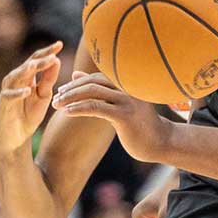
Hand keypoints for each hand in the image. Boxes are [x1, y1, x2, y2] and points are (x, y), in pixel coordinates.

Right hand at [0, 41, 62, 152]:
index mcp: (26, 76)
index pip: (36, 59)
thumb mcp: (43, 95)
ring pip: (16, 77)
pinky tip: (27, 90)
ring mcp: (8, 90)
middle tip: (53, 54)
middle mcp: (15, 79)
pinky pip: (10, 96)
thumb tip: (57, 60)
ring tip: (35, 66)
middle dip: (40, 60)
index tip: (60, 44)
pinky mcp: (4, 104)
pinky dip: (18, 93)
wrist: (17, 136)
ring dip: (25, 71)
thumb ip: (48, 79)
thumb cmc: (29, 114)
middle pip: (28, 65)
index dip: (47, 52)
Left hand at [52, 71, 173, 163]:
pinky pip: (97, 107)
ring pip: (92, 92)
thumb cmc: (140, 125)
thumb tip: (76, 74)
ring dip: (71, 97)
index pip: (96, 77)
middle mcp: (127, 88)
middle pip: (92, 82)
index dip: (77, 83)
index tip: (62, 91)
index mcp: (126, 84)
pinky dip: (79, 108)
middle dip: (71, 89)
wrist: (161, 143)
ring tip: (56, 104)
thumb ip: (100, 90)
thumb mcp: (120, 104)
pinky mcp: (124, 116)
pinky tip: (67, 112)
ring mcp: (127, 101)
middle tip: (55, 97)